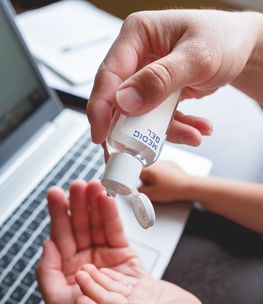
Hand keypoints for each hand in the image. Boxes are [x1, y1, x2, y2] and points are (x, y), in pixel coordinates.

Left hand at [36, 180, 155, 303]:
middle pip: (79, 228)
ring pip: (98, 226)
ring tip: (94, 186)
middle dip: (78, 205)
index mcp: (69, 277)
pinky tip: (107, 201)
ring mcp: (107, 260)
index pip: (61, 240)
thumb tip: (45, 247)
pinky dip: (112, 216)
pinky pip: (116, 233)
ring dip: (95, 205)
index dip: (59, 216)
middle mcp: (87, 266)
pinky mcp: (125, 257)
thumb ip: (49, 278)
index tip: (58, 196)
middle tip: (78, 185)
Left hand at [74, 264, 206, 303]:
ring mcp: (135, 301)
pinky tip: (101, 269)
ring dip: (97, 279)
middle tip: (78, 276)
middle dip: (91, 288)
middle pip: (107, 300)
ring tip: (84, 269)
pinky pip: (122, 281)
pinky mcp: (140, 290)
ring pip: (112, 288)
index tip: (79, 301)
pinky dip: (111, 275)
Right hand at [87, 10, 260, 144]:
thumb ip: (161, 79)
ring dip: (166, 131)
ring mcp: (147, 77)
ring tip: (193, 135)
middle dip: (133, 130)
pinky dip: (178, 128)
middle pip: (120, 100)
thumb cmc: (224, 40)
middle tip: (140, 151)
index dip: (100, 108)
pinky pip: (159, 118)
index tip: (101, 136)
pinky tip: (197, 129)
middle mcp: (137, 56)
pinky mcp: (158, 93)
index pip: (109, 74)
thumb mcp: (197, 58)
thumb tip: (126, 102)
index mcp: (137, 35)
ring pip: (142, 115)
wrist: (242, 49)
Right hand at [140, 160, 191, 202]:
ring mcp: (164, 162)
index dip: (135, 182)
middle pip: (143, 171)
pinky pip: (161, 169)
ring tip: (161, 185)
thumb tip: (137, 190)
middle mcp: (155, 162)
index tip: (140, 187)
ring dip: (154, 177)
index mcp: (149, 168)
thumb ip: (140, 192)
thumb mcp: (152, 194)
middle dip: (146, 180)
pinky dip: (162, 175)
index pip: (134, 172)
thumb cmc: (173, 189)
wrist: (188, 186)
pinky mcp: (170, 164)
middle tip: (153, 188)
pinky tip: (166, 182)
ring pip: (152, 170)